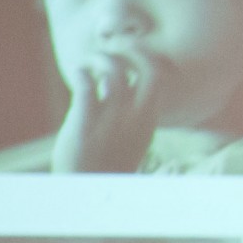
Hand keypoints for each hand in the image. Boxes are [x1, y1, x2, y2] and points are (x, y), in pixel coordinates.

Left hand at [49, 53, 158, 172]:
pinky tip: (79, 75)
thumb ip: (129, 112)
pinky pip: (86, 84)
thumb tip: (117, 85)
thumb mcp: (130, 138)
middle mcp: (135, 118)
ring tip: (92, 64)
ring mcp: (112, 120)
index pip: (162, 78)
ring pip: (115, 71)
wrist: (89, 195)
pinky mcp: (86, 123)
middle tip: (117, 47)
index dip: (151, 57)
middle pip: (150, 69)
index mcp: (148, 120)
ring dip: (102, 58)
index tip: (135, 53)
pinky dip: (83, 71)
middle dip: (134, 49)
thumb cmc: (106, 165)